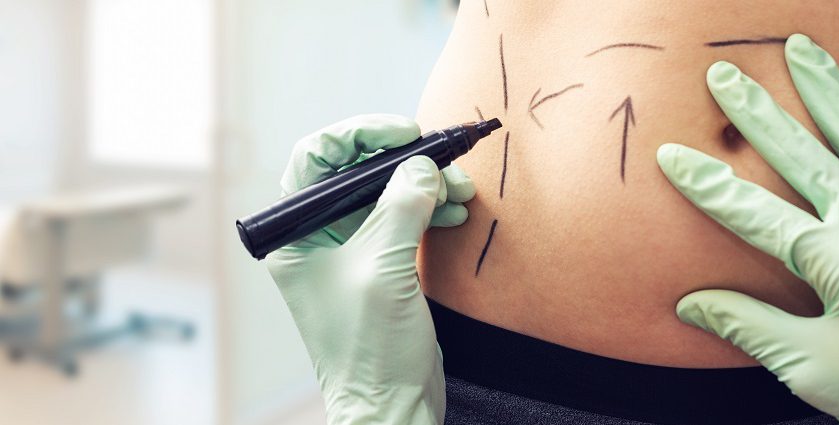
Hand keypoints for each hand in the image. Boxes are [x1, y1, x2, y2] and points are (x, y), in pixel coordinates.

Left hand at [266, 115, 475, 424]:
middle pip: (357, 172)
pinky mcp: (379, 265)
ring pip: (386, 193)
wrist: (390, 404)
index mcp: (297, 233)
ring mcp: (349, 250)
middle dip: (404, 161)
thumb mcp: (382, 267)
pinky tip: (454, 210)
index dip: (360, 134)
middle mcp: (318, 236)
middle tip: (443, 160)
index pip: (317, 158)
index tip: (406, 132)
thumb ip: (401, 207)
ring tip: (461, 190)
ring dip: (425, 185)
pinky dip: (430, 209)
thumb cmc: (368, 349)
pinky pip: (403, 219)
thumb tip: (423, 166)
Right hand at [657, 34, 838, 423]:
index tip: (671, 155)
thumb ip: (749, 326)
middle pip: (804, 155)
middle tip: (725, 75)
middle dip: (757, 114)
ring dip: (826, 90)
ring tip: (801, 50)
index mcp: (838, 261)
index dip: (707, 183)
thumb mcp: (814, 366)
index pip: (753, 212)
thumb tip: (689, 304)